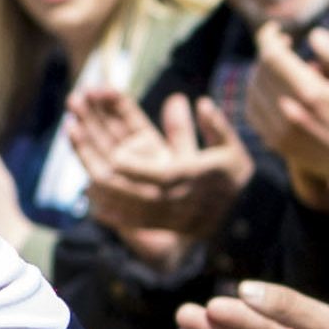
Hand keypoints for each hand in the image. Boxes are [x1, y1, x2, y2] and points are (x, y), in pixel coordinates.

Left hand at [66, 89, 250, 268]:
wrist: (243, 218)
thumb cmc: (234, 177)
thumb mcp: (232, 148)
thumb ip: (217, 126)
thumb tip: (202, 103)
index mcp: (193, 177)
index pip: (162, 175)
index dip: (137, 168)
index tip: (114, 158)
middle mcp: (179, 199)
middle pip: (139, 193)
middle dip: (111, 177)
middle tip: (87, 163)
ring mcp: (170, 216)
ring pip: (133, 209)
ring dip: (107, 195)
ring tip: (85, 187)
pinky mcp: (166, 226)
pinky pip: (135, 223)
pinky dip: (116, 216)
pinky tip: (96, 207)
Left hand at [247, 24, 328, 192]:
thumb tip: (312, 35)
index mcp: (310, 92)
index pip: (272, 55)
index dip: (268, 36)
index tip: (276, 30)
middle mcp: (289, 111)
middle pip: (261, 70)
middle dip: (270, 53)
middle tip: (286, 47)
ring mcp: (279, 130)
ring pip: (253, 89)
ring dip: (262, 73)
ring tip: (283, 70)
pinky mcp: (276, 143)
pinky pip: (253, 111)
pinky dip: (257, 95)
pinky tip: (274, 91)